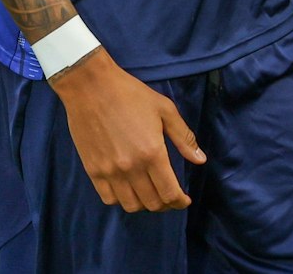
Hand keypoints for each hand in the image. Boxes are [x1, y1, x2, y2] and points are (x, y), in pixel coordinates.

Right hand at [50, 49, 205, 211]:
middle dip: (165, 204)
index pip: (169, 192)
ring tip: (149, 194)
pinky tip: (127, 189)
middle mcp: (132, 168)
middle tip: (169, 196)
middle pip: (152, 203)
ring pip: (131, 205)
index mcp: (152, 153)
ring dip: (144, 204)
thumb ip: (184, 137)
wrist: (91, 87)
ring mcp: (110, 171)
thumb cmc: (131, 94)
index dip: (180, 202)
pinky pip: (109, 199)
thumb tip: (201, 160)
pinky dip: (121, 200)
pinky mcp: (93, 170)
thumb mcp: (164, 109)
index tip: (184, 200)